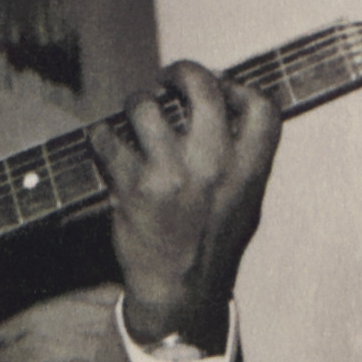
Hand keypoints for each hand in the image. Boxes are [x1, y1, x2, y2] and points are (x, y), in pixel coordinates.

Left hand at [90, 61, 278, 353]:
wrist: (180, 290)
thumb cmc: (211, 241)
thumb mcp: (244, 200)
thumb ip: (240, 157)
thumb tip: (225, 103)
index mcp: (249, 170)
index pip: (261, 105)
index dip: (237, 87)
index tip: (219, 89)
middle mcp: (213, 166)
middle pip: (200, 87)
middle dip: (181, 71)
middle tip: (168, 80)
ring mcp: (171, 174)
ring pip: (144, 106)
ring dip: (135, 103)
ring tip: (135, 114)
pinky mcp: (133, 187)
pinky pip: (107, 139)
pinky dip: (101, 138)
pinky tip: (105, 144)